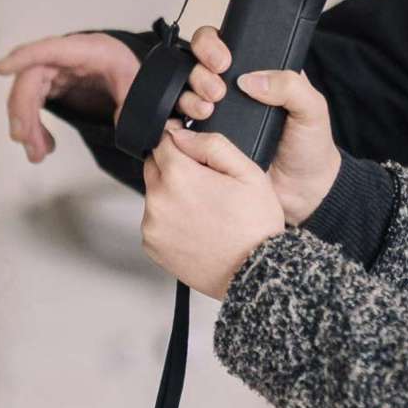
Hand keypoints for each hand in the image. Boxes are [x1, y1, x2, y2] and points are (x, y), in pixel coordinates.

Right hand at [0, 32, 140, 162]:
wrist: (127, 72)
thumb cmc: (128, 71)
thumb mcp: (137, 83)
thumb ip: (131, 103)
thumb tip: (120, 126)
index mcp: (87, 50)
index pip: (50, 49)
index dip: (24, 57)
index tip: (1, 68)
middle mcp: (64, 58)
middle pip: (31, 78)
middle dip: (24, 110)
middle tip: (26, 142)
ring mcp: (54, 71)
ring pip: (27, 94)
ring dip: (26, 124)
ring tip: (36, 154)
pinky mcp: (50, 85)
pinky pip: (33, 103)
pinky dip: (33, 126)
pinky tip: (42, 145)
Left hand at [140, 121, 285, 299]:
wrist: (254, 273)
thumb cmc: (255, 226)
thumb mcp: (247, 172)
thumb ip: (211, 144)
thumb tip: (181, 134)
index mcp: (178, 176)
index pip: (162, 140)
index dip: (181, 143)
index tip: (195, 155)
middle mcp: (158, 199)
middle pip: (154, 166)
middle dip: (175, 169)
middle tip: (206, 187)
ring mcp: (152, 225)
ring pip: (154, 194)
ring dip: (171, 195)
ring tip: (204, 211)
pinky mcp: (152, 245)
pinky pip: (154, 221)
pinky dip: (169, 220)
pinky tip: (195, 227)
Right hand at [175, 26, 341, 223]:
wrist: (301, 194)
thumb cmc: (310, 149)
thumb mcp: (313, 110)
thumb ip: (291, 86)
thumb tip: (251, 79)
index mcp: (261, 74)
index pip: (229, 44)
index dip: (215, 45)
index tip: (223, 61)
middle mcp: (235, 91)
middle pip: (199, 63)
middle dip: (201, 72)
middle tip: (217, 91)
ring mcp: (218, 115)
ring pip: (186, 90)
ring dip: (189, 95)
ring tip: (207, 110)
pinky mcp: (206, 140)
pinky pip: (181, 123)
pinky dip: (178, 120)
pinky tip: (189, 125)